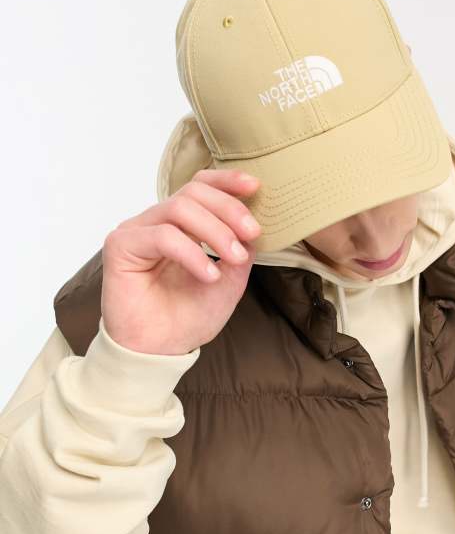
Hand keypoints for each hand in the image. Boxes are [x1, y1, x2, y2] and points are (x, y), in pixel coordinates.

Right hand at [100, 169, 260, 354]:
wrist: (161, 352)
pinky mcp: (121, 246)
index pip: (199, 187)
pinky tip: (209, 275)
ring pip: (179, 208)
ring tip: (235, 258)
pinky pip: (163, 235)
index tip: (254, 186)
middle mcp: (155, 222)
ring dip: (215, 231)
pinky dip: (192, 253)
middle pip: (192, 192)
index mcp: (179, 224)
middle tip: (252, 233)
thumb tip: (251, 225)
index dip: (225, 181)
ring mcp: (137, 231)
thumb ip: (239, 248)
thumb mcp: (228, 280)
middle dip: (228, 209)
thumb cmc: (189, 316)